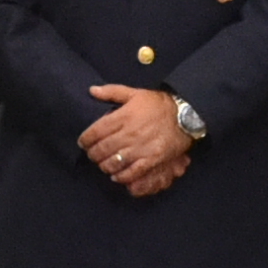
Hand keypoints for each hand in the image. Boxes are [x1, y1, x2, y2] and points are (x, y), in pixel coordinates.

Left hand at [77, 86, 193, 195]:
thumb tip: (92, 90)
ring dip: (104, 165)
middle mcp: (129, 133)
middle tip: (92, 155)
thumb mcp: (135, 93)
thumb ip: (112, 92)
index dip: (85, 140)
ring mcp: (140, 148)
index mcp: (123, 116)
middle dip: (93, 154)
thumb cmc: (158, 104)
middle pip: (102, 149)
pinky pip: (132, 172)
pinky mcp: (151, 159)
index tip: (83, 143)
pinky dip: (121, 176)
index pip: (96, 131)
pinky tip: (116, 175)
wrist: (185, 115)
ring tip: (103, 164)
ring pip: (114, 162)